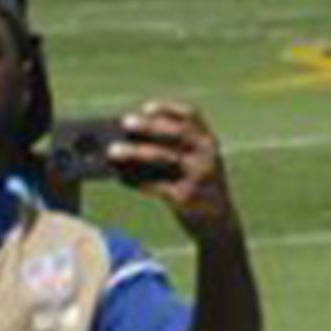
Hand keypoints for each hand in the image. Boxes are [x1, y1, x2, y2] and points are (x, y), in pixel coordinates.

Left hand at [109, 101, 231, 233]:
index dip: (168, 109)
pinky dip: (136, 180)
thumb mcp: (196, 163)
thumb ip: (173, 151)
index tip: (145, 108)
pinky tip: (121, 178)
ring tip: (112, 151)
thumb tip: (129, 142)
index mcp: (208, 141)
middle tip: (125, 122)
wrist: (219, 222)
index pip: (191, 116)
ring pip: (164, 157)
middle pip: (177, 132)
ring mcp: (199, 176)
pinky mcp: (187, 197)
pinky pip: (156, 185)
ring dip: (135, 152)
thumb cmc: (199, 186)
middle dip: (149, 126)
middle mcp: (207, 154)